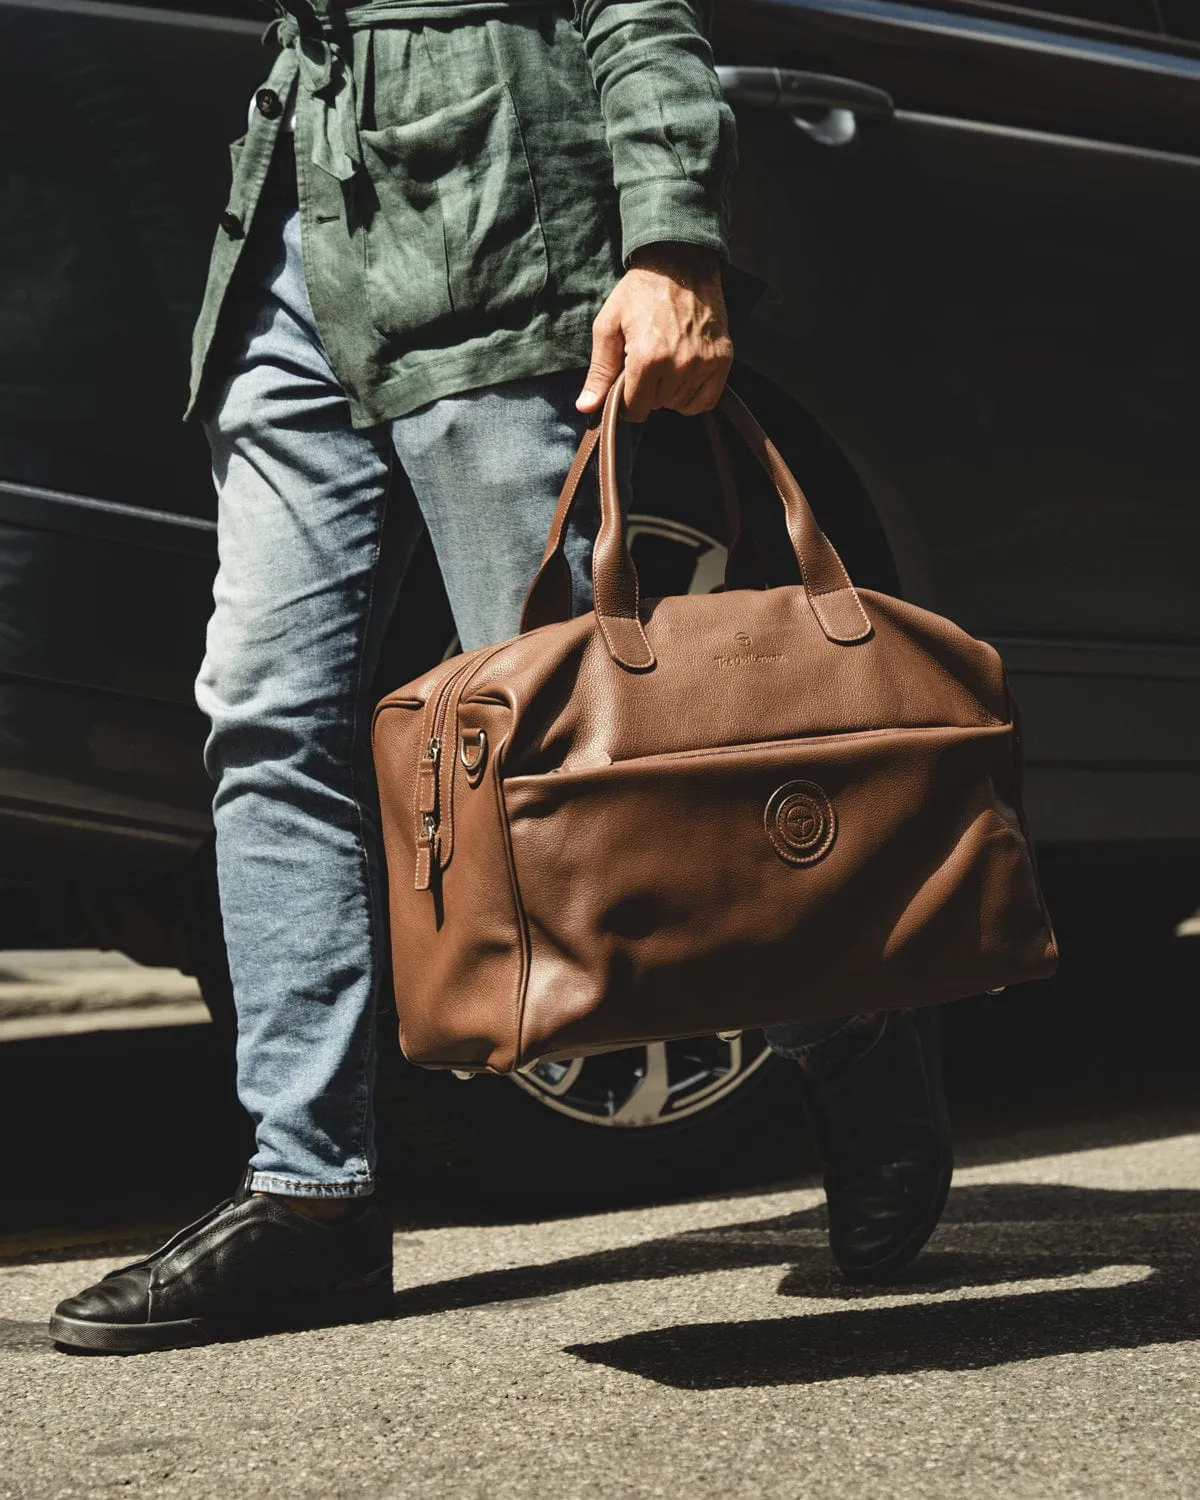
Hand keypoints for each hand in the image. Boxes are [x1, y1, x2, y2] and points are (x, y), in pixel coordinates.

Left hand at [576, 243, 733, 422]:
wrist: (680, 264)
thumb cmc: (640, 294)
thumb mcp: (608, 327)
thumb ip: (599, 371)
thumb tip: (586, 408)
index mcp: (647, 358)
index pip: (634, 410)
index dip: (625, 402)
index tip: (625, 384)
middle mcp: (679, 365)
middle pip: (656, 407)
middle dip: (646, 392)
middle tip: (645, 363)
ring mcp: (703, 363)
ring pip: (679, 405)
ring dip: (669, 393)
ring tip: (665, 363)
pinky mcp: (722, 360)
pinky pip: (706, 401)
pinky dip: (693, 397)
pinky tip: (683, 377)